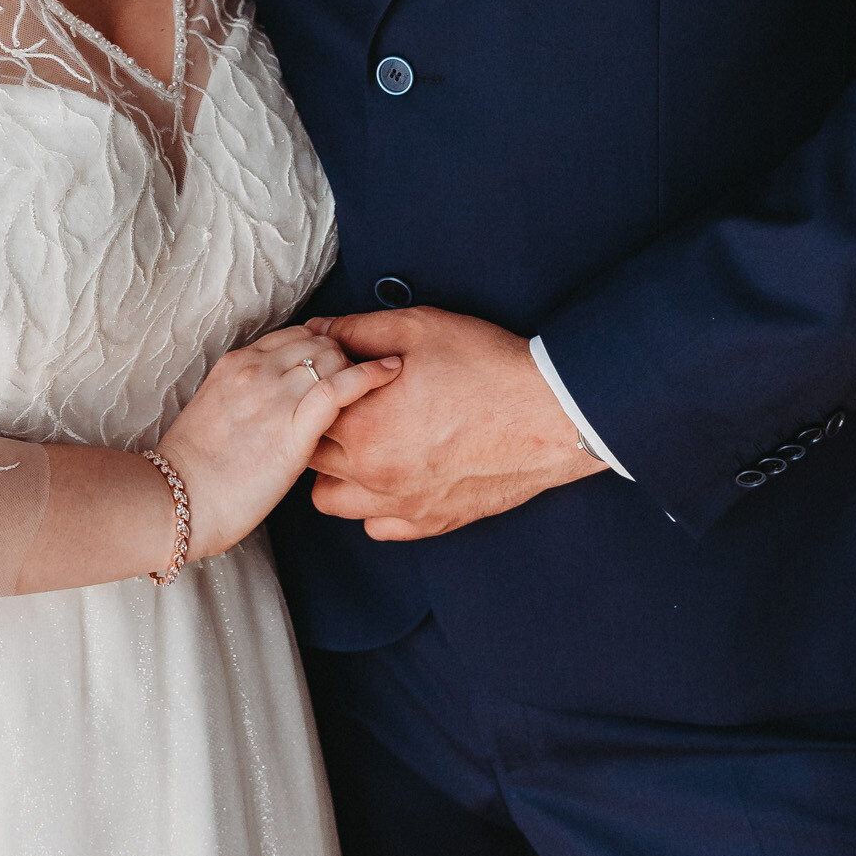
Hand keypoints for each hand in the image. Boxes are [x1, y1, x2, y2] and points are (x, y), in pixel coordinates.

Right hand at [159, 325, 401, 560]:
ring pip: (332, 357)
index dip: (320, 345)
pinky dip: (371, 374)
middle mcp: (257, 369)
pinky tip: (390, 372)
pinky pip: (341, 386)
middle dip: (342, 355)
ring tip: (372, 385)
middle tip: (356, 380)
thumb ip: (247, 394)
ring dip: (356, 366)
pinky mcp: (294, 426)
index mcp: (236, 364)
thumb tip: (277, 400)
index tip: (335, 362)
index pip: (293, 335)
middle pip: (318, 341)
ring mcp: (275, 394)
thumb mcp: (215, 412)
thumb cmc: (195, 470)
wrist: (178, 500)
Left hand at [304, 307, 605, 539]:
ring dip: (336, 470)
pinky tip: (393, 470)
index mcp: (364, 425)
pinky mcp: (431, 523)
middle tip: (347, 400)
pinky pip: (376, 526)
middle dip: (318, 426)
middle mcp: (374, 475)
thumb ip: (358, 330)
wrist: (550, 413)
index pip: (305, 411)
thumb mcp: (418, 329)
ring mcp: (402, 505)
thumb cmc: (487, 367)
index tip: (334, 370)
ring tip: (363, 439)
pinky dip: (374, 504)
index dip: (315, 385)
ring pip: (332, 500)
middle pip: (310, 456)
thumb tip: (319, 330)